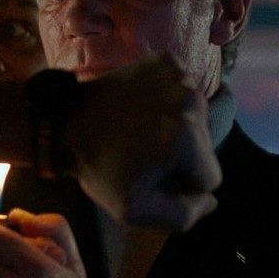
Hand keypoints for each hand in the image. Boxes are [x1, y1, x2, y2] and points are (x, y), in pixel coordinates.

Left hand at [66, 52, 221, 230]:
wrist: (67, 120)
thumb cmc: (101, 168)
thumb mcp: (135, 210)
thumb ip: (182, 216)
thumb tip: (210, 200)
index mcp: (187, 137)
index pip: (210, 178)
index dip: (182, 186)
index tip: (152, 175)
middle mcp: (191, 99)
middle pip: (205, 147)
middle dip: (181, 156)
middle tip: (144, 153)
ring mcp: (180, 76)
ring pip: (196, 120)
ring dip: (176, 129)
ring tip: (142, 130)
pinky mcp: (169, 61)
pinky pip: (184, 94)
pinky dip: (168, 102)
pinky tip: (143, 108)